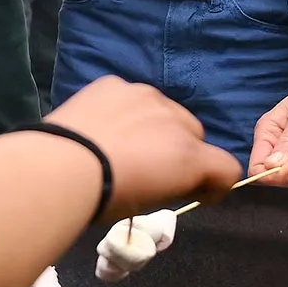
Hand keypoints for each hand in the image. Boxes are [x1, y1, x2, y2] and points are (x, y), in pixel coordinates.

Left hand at [46, 77, 240, 216]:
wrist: (60, 166)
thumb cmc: (106, 197)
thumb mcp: (146, 203)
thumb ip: (170, 185)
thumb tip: (171, 178)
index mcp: (189, 156)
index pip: (227, 168)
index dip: (215, 184)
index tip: (195, 193)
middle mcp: (174, 118)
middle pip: (194, 133)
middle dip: (182, 150)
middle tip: (151, 169)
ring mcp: (143, 95)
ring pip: (163, 110)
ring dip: (154, 126)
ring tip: (121, 145)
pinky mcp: (114, 84)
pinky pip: (130, 97)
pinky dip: (124, 111)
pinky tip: (101, 127)